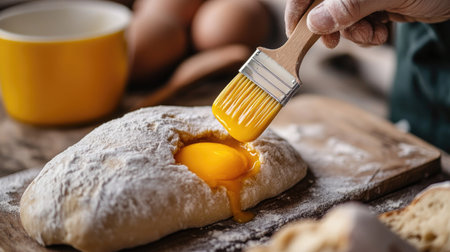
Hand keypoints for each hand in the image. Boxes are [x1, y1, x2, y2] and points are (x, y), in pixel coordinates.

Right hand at [285, 0, 449, 47]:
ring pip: (343, 21)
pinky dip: (369, 34)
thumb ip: (349, 6)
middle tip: (337, 41)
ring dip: (356, 34)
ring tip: (374, 32)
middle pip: (324, 9)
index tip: (295, 34)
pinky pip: (360, 25)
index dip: (298, 10)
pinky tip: (383, 30)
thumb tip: (316, 22)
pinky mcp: (376, 7)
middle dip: (334, 28)